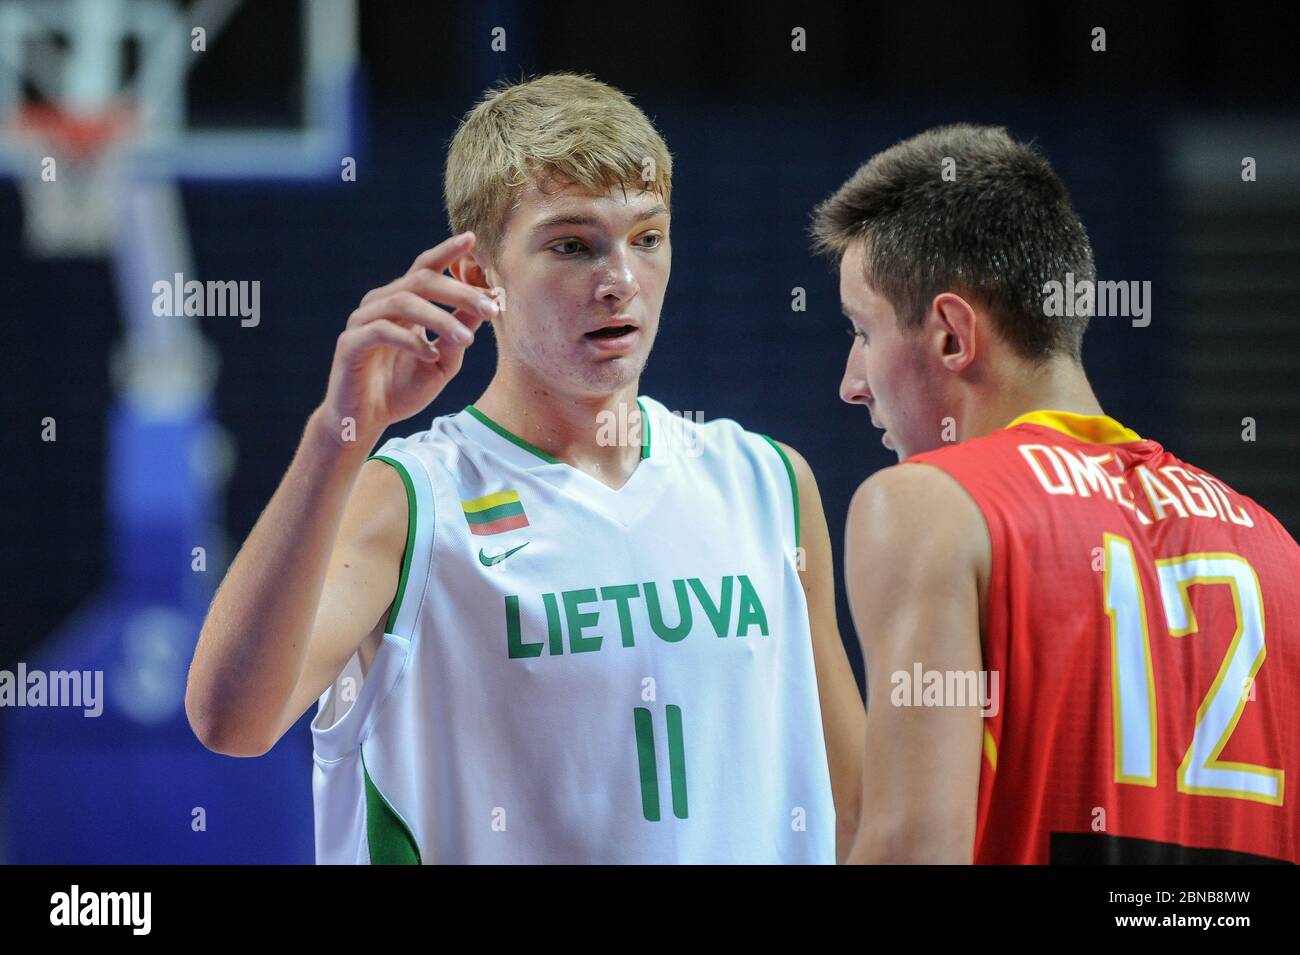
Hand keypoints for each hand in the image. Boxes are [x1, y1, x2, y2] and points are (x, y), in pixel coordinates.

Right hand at [315, 232, 497, 446]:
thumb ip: (460, 332)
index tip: (472, 240)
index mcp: (402, 303)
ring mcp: (363, 321)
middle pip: (421, 281)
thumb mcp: (443, 360)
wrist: (365, 421)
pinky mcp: (351, 344)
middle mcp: (380, 304)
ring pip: (403, 302)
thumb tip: (487, 304)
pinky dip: (411, 341)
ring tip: (468, 340)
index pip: (424, 269)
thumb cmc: (402, 388)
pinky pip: (382, 331)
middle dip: (459, 292)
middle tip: (491, 308)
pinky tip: (431, 355)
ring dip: (441, 318)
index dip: (447, 252)